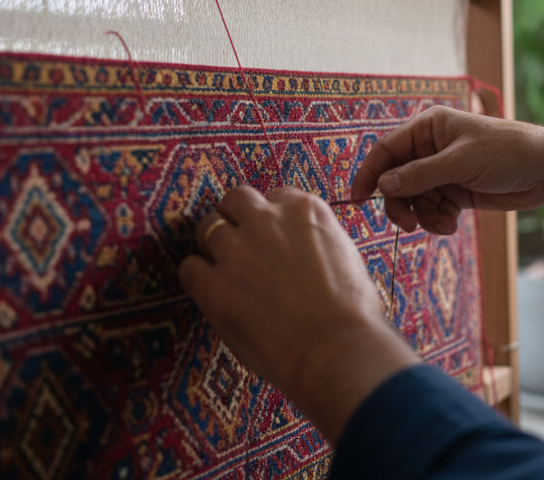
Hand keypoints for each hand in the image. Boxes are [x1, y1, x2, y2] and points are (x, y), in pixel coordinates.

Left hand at [177, 186, 418, 443]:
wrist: (338, 348)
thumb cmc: (354, 313)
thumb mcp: (345, 256)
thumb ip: (317, 240)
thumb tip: (303, 249)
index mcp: (304, 209)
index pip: (275, 196)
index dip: (270, 218)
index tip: (271, 236)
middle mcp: (267, 219)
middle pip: (235, 200)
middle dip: (236, 219)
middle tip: (241, 247)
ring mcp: (236, 248)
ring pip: (206, 226)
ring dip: (213, 246)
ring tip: (223, 271)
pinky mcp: (212, 283)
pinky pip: (189, 267)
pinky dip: (197, 278)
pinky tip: (212, 294)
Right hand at [350, 106, 543, 233]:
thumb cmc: (505, 152)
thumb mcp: (460, 162)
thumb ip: (419, 175)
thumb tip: (382, 186)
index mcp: (428, 127)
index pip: (386, 149)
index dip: (369, 173)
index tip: (356, 199)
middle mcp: (430, 148)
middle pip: (396, 180)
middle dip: (400, 203)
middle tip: (407, 224)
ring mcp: (442, 171)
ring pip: (413, 199)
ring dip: (423, 215)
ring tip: (442, 224)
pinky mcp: (455, 192)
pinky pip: (432, 209)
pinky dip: (437, 220)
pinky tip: (451, 225)